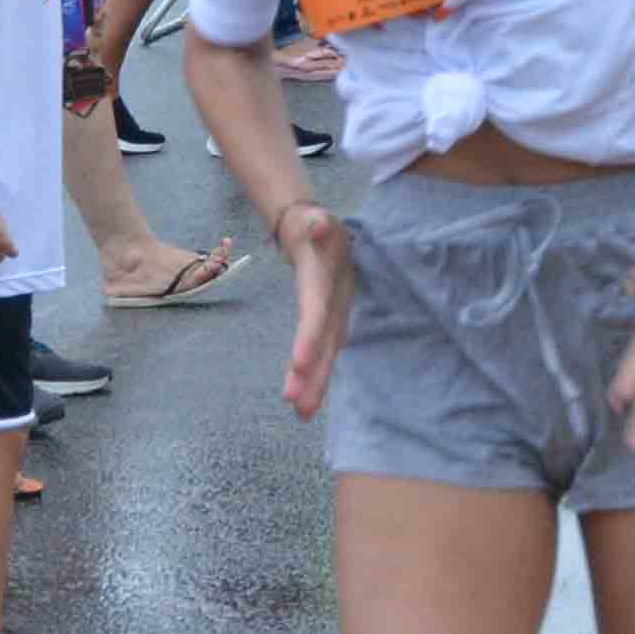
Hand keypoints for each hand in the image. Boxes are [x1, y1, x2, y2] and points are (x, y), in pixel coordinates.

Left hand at [271, 199, 355, 420]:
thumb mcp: (315, 219)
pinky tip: (303, 404)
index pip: (318, 310)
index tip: (298, 363)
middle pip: (325, 342)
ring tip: (300, 414)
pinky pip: (323, 354)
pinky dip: (314, 379)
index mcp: (328, 280)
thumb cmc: (314, 226)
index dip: (310, 336)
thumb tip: (316, 225)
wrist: (324, 231)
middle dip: (314, 374)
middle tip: (298, 406)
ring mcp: (336, 317)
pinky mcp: (330, 326)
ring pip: (326, 354)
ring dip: (315, 384)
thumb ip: (317, 224)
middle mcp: (336, 304)